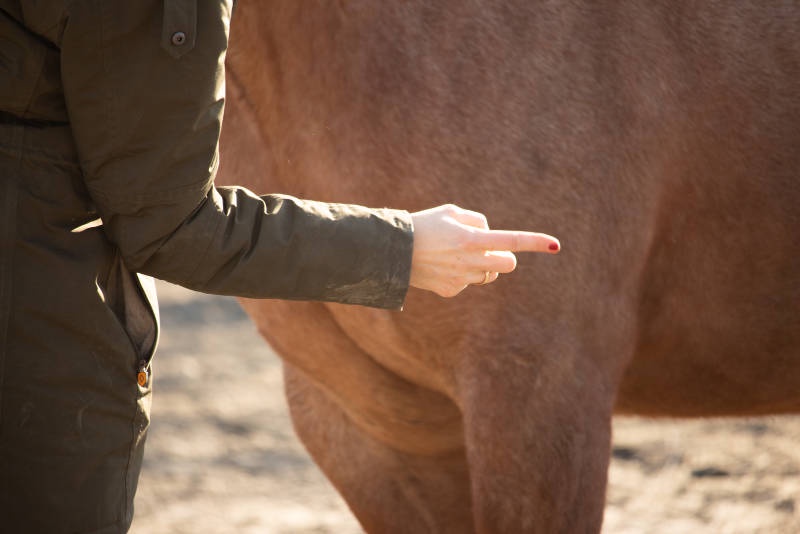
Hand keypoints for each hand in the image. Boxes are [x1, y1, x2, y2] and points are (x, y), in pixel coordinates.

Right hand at [409, 204, 559, 297]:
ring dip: (483, 266)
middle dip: (503, 257)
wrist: (391, 251)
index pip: (511, 241)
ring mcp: (461, 279)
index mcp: (471, 238)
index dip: (535, 242)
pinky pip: (468, 283)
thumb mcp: (450, 212)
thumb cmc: (423, 226)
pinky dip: (461, 275)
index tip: (556, 245)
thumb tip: (490, 235)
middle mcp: (469, 261)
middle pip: (507, 264)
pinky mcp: (451, 291)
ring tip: (457, 256)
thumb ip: (477, 221)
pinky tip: (442, 267)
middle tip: (487, 249)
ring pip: (489, 275)